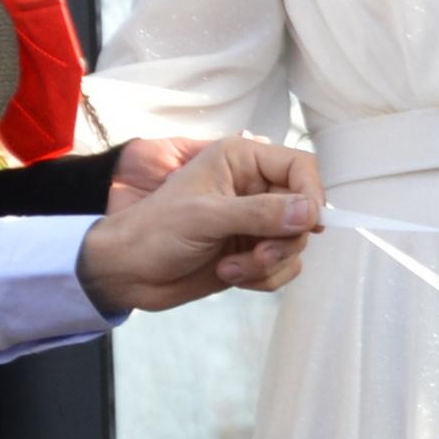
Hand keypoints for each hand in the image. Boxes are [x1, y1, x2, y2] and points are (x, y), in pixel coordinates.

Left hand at [76, 136, 323, 314]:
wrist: (126, 274)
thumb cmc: (154, 232)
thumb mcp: (206, 217)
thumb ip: (261, 213)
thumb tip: (312, 213)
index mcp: (241, 161)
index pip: (301, 166)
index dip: (312, 194)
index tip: (308, 224)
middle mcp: (253, 188)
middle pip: (305, 209)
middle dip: (284, 239)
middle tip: (257, 254)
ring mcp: (254, 222)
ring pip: (296, 242)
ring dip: (270, 263)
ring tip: (232, 269)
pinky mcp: (253, 252)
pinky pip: (284, 266)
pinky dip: (264, 277)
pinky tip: (230, 275)